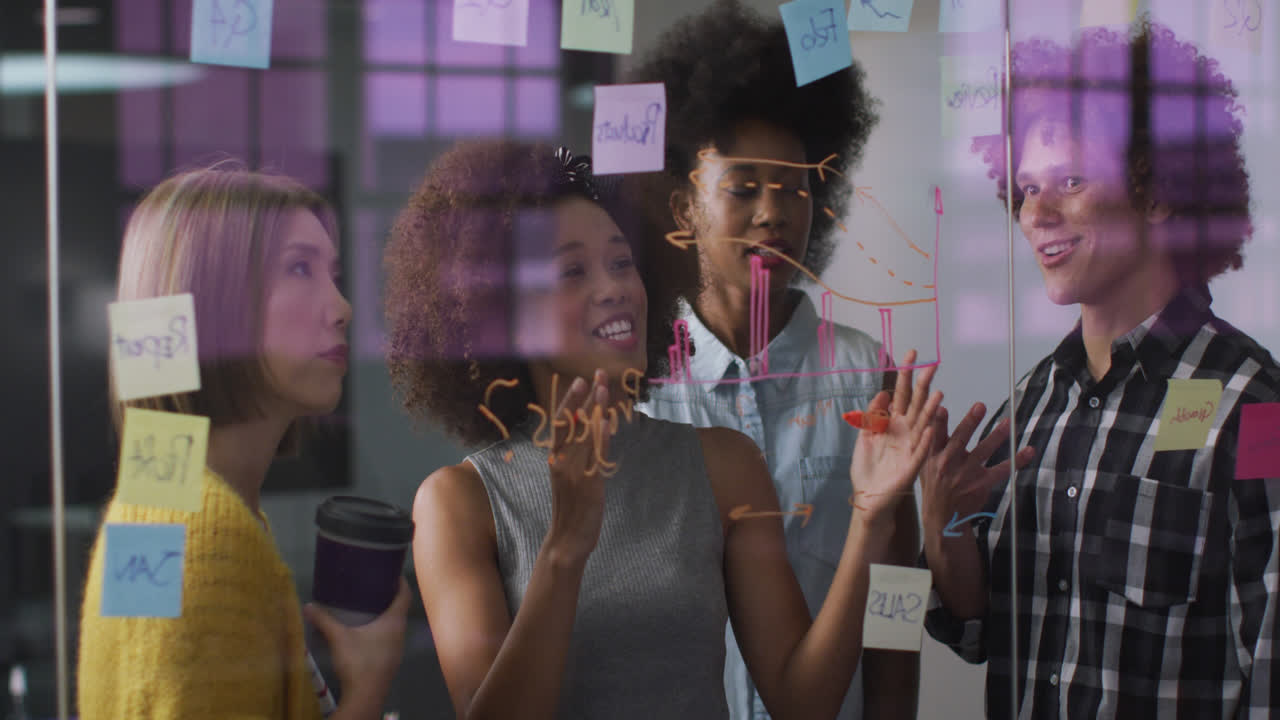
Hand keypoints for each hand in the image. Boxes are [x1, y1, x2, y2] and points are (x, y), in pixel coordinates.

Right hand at [304, 577, 409, 708]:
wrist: (365, 696)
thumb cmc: (358, 661)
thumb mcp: (338, 638)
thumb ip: (324, 620)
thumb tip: (309, 606)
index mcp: (394, 622)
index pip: (405, 595)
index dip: (400, 581)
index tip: (390, 571)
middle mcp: (400, 633)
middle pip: (399, 608)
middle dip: (388, 596)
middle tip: (371, 586)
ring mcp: (397, 648)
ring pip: (394, 625)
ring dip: (384, 614)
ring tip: (366, 605)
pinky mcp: (390, 660)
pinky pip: (389, 637)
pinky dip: (380, 629)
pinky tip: (364, 631)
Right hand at [545, 369, 610, 563]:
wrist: (567, 541)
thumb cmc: (570, 508)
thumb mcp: (570, 476)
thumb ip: (576, 454)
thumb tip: (588, 428)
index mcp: (556, 458)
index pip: (561, 422)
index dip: (570, 400)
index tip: (581, 380)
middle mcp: (562, 461)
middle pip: (571, 422)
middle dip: (585, 397)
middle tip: (596, 375)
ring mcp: (574, 472)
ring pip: (584, 435)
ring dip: (595, 410)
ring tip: (603, 389)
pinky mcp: (589, 484)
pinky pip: (595, 457)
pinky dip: (600, 439)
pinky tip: (606, 422)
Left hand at [849, 350, 940, 521]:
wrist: (867, 497)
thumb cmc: (867, 468)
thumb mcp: (865, 435)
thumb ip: (873, 414)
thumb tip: (883, 392)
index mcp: (893, 423)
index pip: (901, 394)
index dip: (905, 375)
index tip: (911, 355)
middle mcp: (905, 431)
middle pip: (916, 403)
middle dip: (923, 384)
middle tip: (932, 365)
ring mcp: (911, 446)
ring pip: (923, 423)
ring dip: (930, 409)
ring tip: (938, 393)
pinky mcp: (912, 465)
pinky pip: (921, 451)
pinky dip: (927, 440)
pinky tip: (932, 428)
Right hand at [919, 402, 1035, 539]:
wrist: (943, 517)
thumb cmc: (935, 486)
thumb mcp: (925, 463)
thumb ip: (932, 441)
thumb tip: (936, 413)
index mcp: (933, 457)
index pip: (935, 436)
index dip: (938, 422)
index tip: (941, 408)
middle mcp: (948, 464)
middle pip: (960, 439)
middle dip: (970, 422)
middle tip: (980, 406)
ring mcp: (965, 474)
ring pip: (983, 451)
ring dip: (996, 436)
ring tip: (1006, 423)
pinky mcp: (981, 484)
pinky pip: (1002, 470)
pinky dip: (1017, 460)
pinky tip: (1028, 451)